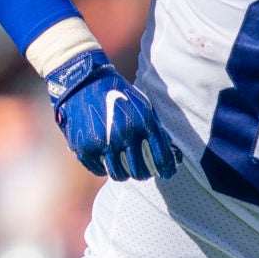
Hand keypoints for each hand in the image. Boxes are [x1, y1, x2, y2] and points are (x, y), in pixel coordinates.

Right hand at [45, 48, 179, 182]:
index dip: (167, 170)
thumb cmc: (119, 94)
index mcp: (144, 123)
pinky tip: (107, 159)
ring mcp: (104, 143)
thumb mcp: (143, 106)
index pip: (162, 158)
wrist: (84, 82)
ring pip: (120, 175)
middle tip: (143, 169)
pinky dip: (104, 168)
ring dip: (125, 172)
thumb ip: (157, 129)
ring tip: (125, 166)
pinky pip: (100, 170)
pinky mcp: (86, 148)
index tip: (166, 173)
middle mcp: (125, 135)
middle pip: (141, 172)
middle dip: (144, 173)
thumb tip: (174, 155)